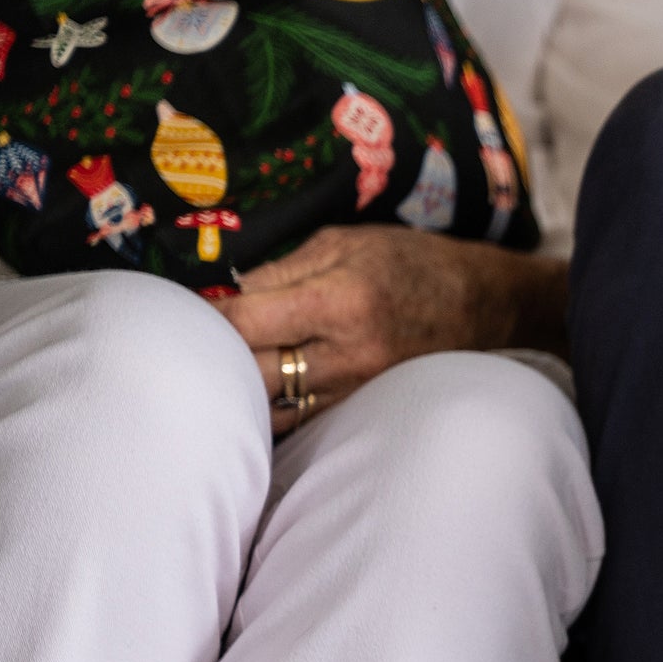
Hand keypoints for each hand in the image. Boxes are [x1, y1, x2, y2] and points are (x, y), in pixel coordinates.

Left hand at [211, 226, 565, 434]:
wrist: (487, 306)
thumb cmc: (414, 263)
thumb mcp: (346, 242)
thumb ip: (281, 269)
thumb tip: (226, 294)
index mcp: (338, 302)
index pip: (242, 321)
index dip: (199, 317)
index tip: (175, 311)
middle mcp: (347, 354)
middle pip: (250, 371)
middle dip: (210, 357)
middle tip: (180, 344)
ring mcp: (357, 388)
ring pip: (271, 405)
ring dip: (236, 391)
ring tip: (209, 373)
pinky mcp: (363, 407)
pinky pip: (300, 419)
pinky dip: (268, 409)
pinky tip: (248, 397)